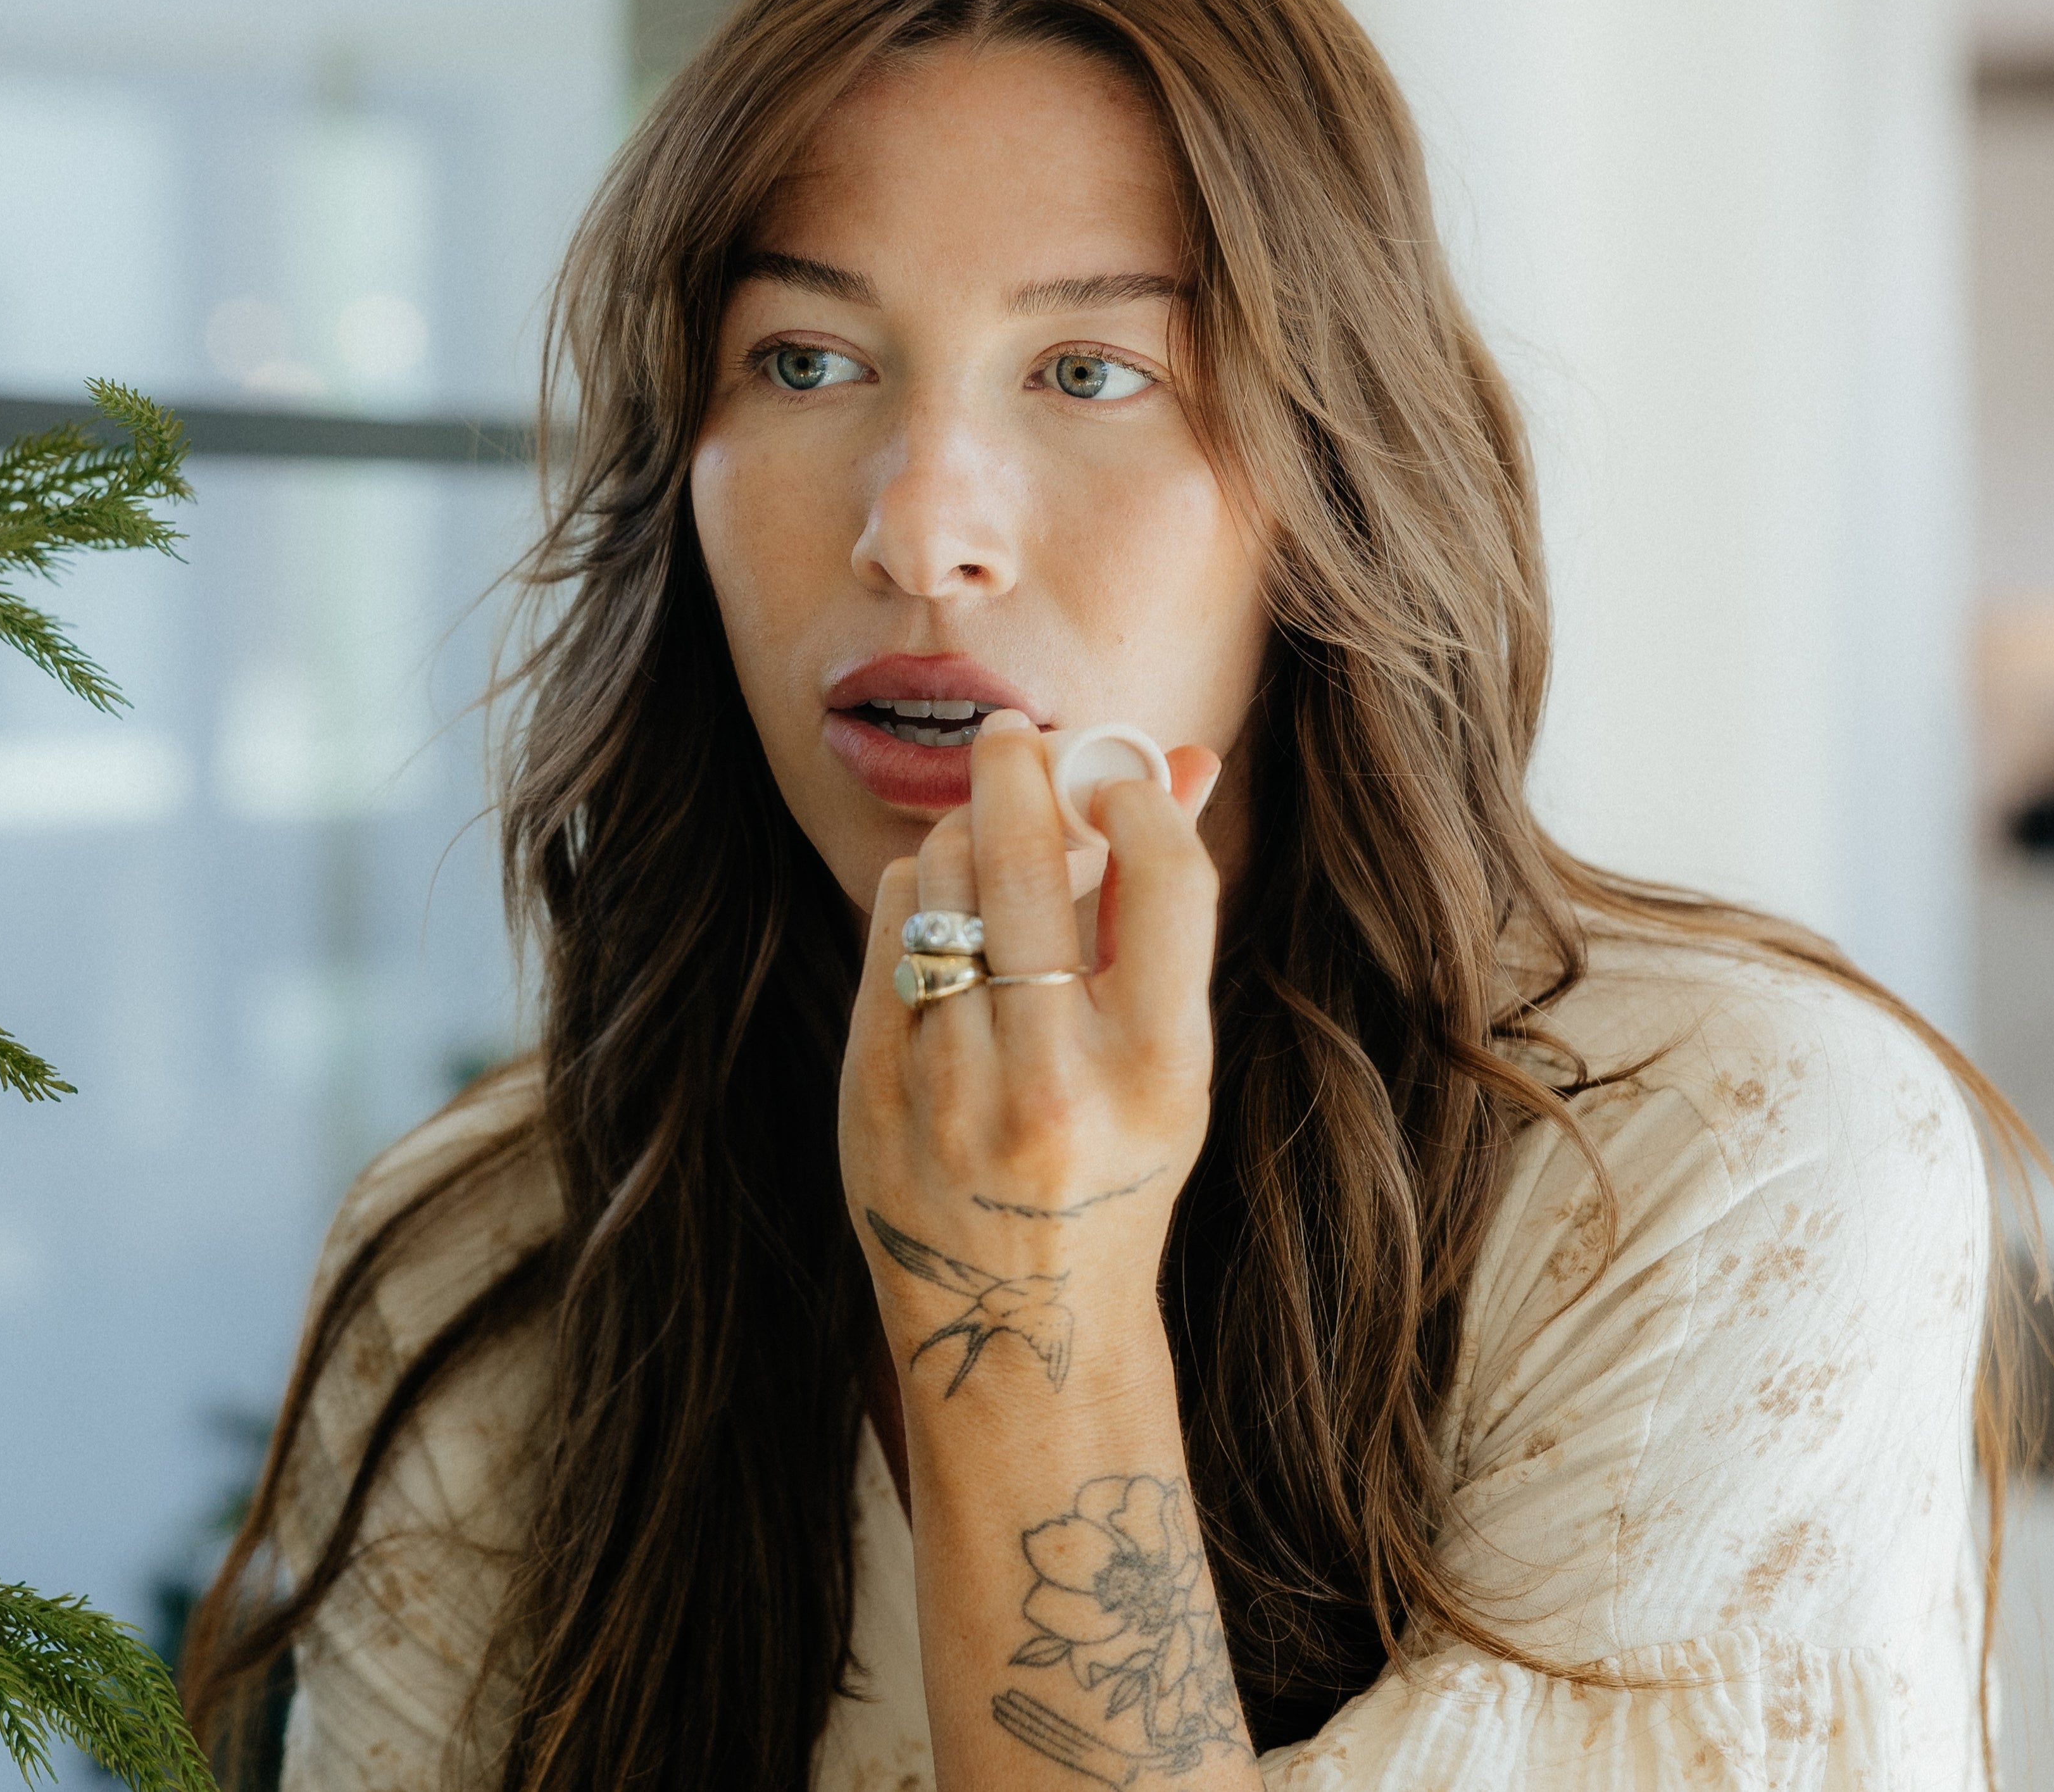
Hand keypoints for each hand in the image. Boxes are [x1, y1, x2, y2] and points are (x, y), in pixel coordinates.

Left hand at [839, 710, 1221, 1410]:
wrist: (1018, 1318)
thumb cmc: (1117, 1163)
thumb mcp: (1171, 1050)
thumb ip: (1167, 905)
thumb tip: (1181, 758)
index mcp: (1159, 1070)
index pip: (1161, 873)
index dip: (1138, 797)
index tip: (1117, 777)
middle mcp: (1054, 1080)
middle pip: (1022, 856)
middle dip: (1017, 767)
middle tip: (1014, 735)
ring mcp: (951, 1089)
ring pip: (938, 879)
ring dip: (963, 836)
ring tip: (985, 848)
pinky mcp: (872, 1089)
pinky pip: (888, 930)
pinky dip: (917, 898)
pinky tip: (943, 919)